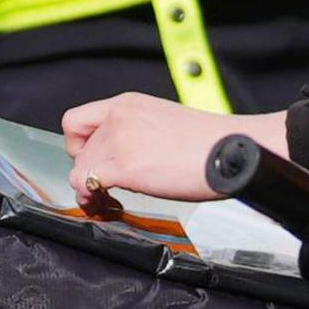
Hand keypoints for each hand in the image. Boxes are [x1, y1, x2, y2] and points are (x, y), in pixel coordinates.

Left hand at [59, 96, 287, 203]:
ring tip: (107, 201)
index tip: (94, 160)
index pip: (76, 121)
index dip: (79, 145)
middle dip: (89, 172)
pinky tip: (107, 204)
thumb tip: (128, 158)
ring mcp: (119, 140)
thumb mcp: (164, 125)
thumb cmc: (212, 144)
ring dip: (88, 189)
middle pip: (78, 150)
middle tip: (106, 189)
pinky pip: (84, 184)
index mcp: (128, 104)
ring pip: (79, 169)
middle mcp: (118, 117)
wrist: (232, 150)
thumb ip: (138, 134)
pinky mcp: (123, 166)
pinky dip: (89, 199)